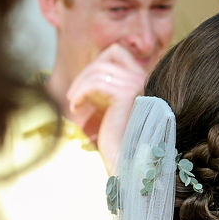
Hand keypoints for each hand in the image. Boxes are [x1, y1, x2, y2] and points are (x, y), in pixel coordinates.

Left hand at [66, 43, 145, 173]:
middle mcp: (145, 79)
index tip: (85, 87)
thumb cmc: (118, 144)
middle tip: (74, 95)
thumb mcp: (111, 109)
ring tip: (73, 103)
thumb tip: (89, 70)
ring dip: (80, 84)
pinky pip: (96, 82)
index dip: (97, 63)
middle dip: (86, 72)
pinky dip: (80, 93)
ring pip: (100, 68)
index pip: (118, 52)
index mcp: (144, 81)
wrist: (128, 167)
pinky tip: (75, 108)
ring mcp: (138, 85)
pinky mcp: (126, 94)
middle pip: (109, 55)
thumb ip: (106, 89)